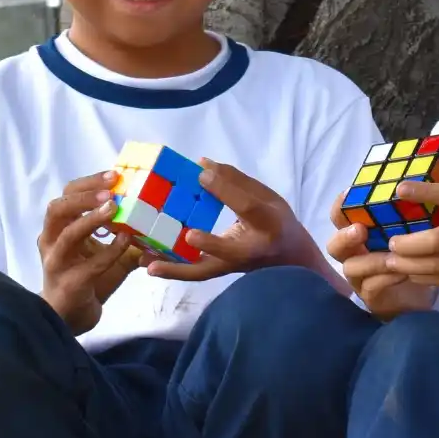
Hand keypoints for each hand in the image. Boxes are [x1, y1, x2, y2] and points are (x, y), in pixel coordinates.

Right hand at [39, 171, 149, 334]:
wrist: (73, 318)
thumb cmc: (89, 280)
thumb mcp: (111, 253)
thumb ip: (127, 236)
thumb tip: (159, 219)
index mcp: (58, 229)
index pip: (66, 196)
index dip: (88, 184)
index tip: (115, 175)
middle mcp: (51, 242)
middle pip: (57, 208)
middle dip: (84, 195)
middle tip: (112, 189)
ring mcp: (57, 263)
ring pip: (66, 235)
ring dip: (90, 218)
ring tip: (113, 208)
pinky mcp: (70, 284)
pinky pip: (89, 265)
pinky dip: (109, 252)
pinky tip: (126, 242)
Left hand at [146, 160, 317, 281]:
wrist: (289, 259)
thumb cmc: (277, 222)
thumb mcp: (267, 197)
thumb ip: (236, 182)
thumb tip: (202, 164)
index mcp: (269, 225)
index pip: (248, 208)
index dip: (226, 191)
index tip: (203, 174)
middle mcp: (252, 250)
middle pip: (230, 252)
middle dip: (211, 245)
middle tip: (190, 236)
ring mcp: (234, 266)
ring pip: (204, 272)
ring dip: (177, 270)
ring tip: (149, 264)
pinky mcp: (219, 272)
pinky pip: (194, 272)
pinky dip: (171, 269)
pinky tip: (149, 263)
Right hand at [325, 201, 437, 317]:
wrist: (427, 292)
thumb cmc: (416, 255)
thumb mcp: (413, 230)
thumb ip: (409, 211)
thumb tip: (420, 182)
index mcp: (360, 234)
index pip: (340, 217)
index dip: (341, 205)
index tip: (349, 193)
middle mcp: (354, 255)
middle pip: (334, 245)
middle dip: (344, 236)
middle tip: (360, 230)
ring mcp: (360, 278)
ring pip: (351, 268)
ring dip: (372, 260)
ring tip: (392, 255)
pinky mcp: (372, 298)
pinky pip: (371, 287)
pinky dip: (386, 278)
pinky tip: (404, 272)